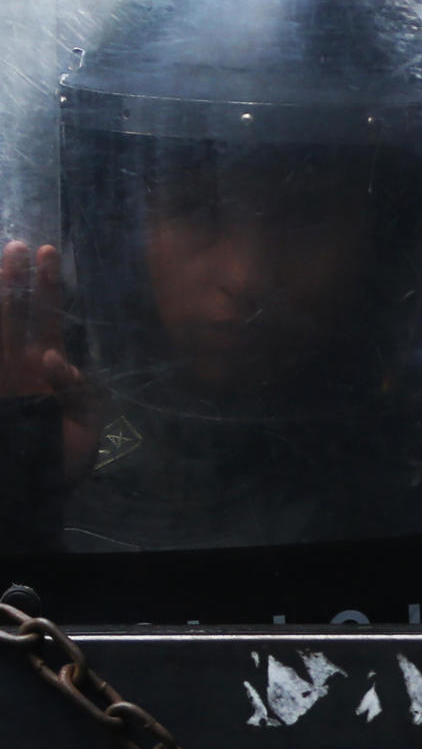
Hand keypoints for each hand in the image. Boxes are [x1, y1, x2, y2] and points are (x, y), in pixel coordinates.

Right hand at [1, 242, 98, 482]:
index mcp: (42, 369)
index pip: (44, 318)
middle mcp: (14, 368)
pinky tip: (0, 326)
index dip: (46, 286)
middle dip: (13, 281)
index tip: (45, 251)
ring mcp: (0, 381)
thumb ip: (76, 391)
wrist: (34, 502)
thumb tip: (51, 357)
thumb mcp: (85, 425)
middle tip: (16, 246)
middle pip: (11, 315)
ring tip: (1, 264)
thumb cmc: (61, 464)